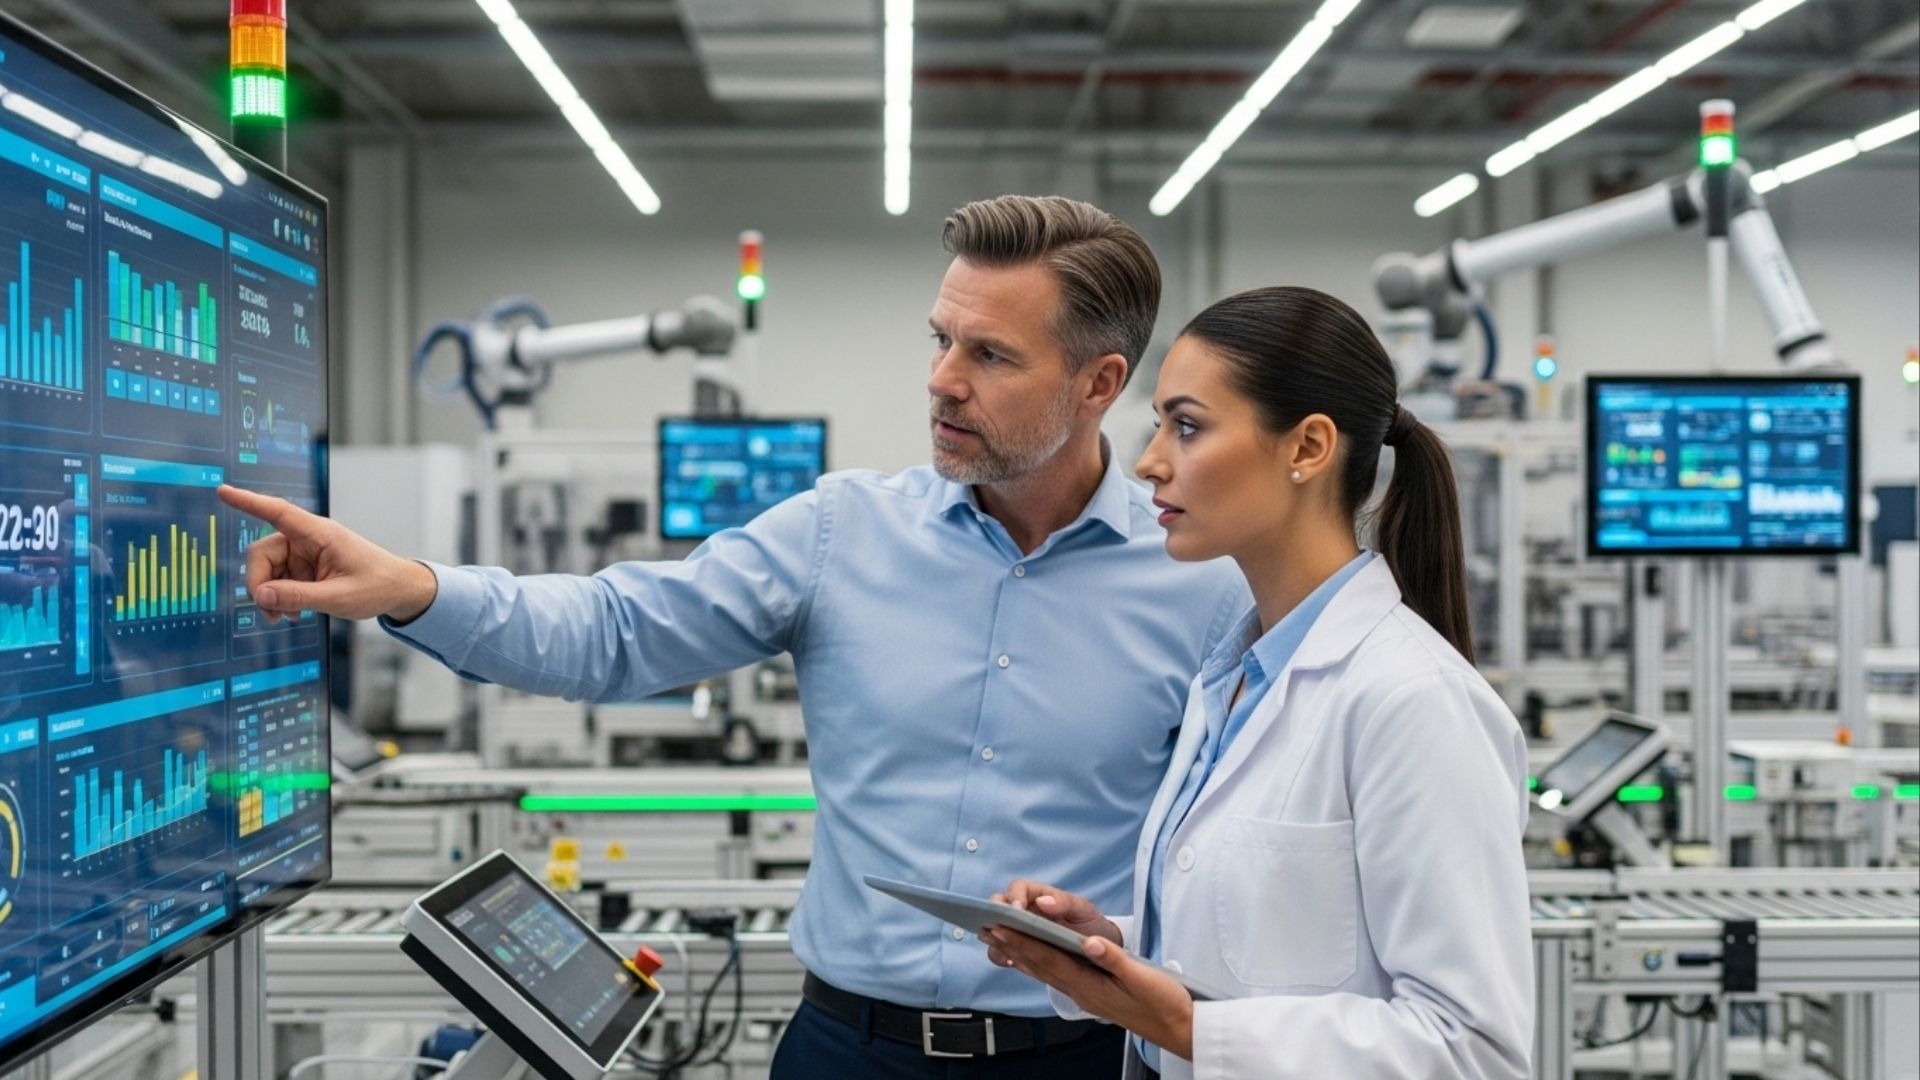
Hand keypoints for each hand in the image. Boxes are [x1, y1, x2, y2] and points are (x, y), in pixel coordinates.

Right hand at [216, 485, 437, 622]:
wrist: (398, 591)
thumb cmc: (377, 586)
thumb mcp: (338, 597)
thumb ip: (298, 597)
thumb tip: (261, 595)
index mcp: (320, 534)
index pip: (279, 512)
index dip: (248, 502)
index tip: (223, 491)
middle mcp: (308, 539)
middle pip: (263, 553)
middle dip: (260, 583)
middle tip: (270, 613)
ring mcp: (306, 552)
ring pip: (268, 569)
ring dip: (270, 595)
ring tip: (286, 617)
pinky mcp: (306, 566)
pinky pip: (279, 579)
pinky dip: (280, 597)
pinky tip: (293, 613)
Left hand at [983, 926, 1194, 1060]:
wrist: (1179, 1028)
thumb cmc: (1164, 1002)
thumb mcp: (1142, 977)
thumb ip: (1113, 958)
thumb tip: (1087, 941)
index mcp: (1092, 987)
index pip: (1051, 961)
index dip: (1025, 943)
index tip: (1003, 928)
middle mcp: (1083, 993)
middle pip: (1041, 966)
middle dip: (1014, 946)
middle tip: (988, 928)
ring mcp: (1086, 996)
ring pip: (1046, 973)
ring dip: (1021, 955)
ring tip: (999, 940)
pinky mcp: (1093, 995)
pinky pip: (1058, 977)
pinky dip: (1039, 964)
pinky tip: (1030, 958)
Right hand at [988, 880, 1122, 948]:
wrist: (1098, 951)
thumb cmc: (1089, 924)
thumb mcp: (1083, 910)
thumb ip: (1064, 902)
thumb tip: (1042, 901)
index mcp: (1037, 895)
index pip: (1018, 887)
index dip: (1014, 896)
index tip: (1016, 910)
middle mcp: (1023, 910)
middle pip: (998, 905)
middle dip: (995, 915)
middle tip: (999, 928)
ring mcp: (1018, 931)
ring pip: (995, 930)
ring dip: (994, 938)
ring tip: (1005, 947)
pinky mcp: (1018, 951)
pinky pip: (1001, 951)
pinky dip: (1002, 955)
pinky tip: (1012, 962)